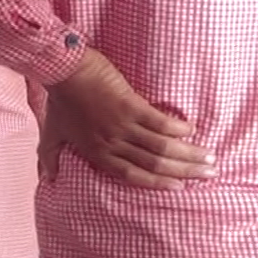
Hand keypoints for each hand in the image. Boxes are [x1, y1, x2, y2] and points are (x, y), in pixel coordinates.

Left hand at [42, 48, 213, 190]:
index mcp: (96, 153)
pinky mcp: (130, 106)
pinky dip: (178, 128)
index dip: (157, 184)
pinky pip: (161, 123)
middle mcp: (112, 144)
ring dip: (188, 153)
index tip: (179, 188)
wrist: (63, 69)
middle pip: (154, 165)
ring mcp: (122, 126)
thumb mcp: (52, 133)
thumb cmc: (59, 101)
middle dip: (184, 172)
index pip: (132, 176)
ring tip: (209, 156)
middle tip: (207, 173)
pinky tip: (192, 130)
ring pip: (162, 147)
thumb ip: (50, 157)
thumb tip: (48, 178)